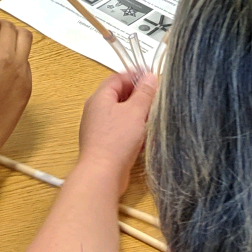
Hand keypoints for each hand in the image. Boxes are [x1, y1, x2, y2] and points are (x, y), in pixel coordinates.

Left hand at [75, 70, 157, 188]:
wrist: (103, 174)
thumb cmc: (116, 140)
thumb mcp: (135, 111)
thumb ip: (144, 93)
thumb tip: (149, 76)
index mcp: (100, 98)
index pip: (118, 78)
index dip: (136, 76)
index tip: (153, 78)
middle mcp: (96, 111)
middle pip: (120, 96)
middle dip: (139, 98)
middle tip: (155, 100)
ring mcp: (99, 128)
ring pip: (122, 115)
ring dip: (138, 116)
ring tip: (152, 120)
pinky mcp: (105, 144)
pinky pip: (121, 131)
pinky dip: (133, 131)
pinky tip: (145, 138)